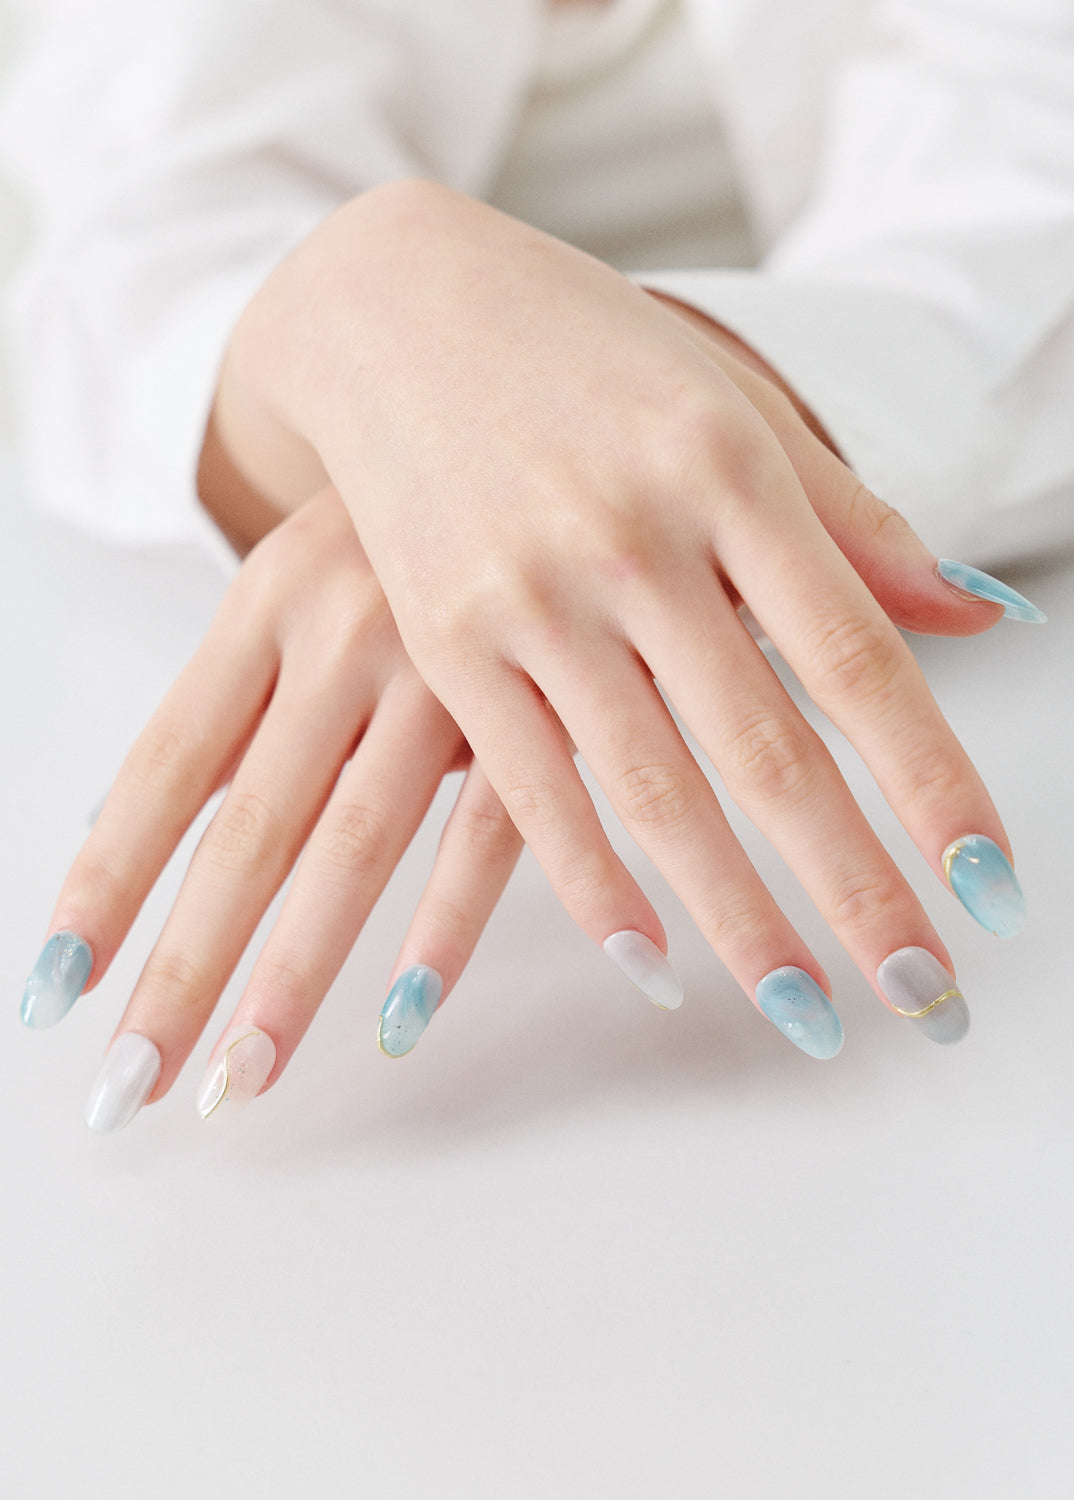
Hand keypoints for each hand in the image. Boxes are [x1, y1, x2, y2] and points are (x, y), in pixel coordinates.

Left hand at [25, 489, 522, 1126]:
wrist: (548, 403)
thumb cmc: (409, 520)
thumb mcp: (304, 578)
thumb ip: (231, 701)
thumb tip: (120, 812)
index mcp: (271, 601)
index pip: (167, 768)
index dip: (107, 884)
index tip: (55, 990)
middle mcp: (345, 636)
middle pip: (250, 832)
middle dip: (187, 968)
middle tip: (135, 1086)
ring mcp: (449, 671)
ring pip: (357, 845)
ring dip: (298, 975)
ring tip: (245, 1079)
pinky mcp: (548, 704)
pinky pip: (493, 831)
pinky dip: (448, 926)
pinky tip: (402, 1015)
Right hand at [208, 181, 1019, 1054]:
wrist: (396, 310)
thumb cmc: (586, 358)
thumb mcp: (730, 408)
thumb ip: (852, 521)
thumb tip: (976, 614)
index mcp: (731, 472)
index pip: (858, 662)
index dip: (935, 786)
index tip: (990, 891)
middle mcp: (636, 540)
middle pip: (767, 752)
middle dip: (855, 889)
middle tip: (921, 997)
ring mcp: (533, 597)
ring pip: (653, 794)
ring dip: (738, 921)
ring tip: (805, 1015)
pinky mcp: (450, 643)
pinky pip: (532, 790)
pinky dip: (593, 884)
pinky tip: (651, 962)